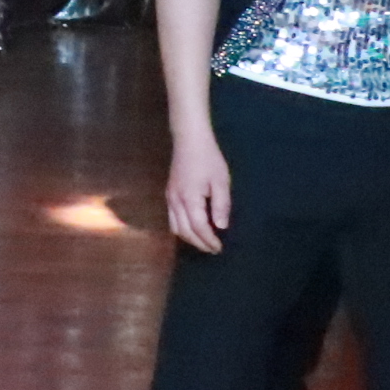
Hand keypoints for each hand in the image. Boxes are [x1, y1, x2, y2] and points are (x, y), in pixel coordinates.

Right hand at [165, 131, 232, 252]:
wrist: (189, 140)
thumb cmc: (208, 159)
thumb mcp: (221, 181)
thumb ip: (221, 205)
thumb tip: (221, 227)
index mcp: (189, 199)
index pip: (199, 227)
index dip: (209, 240)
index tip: (219, 248)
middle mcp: (175, 202)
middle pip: (184, 231)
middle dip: (199, 243)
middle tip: (213, 249)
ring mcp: (169, 198)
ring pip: (175, 227)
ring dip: (189, 238)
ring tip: (203, 242)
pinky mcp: (168, 194)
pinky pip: (172, 219)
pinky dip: (182, 229)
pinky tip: (192, 228)